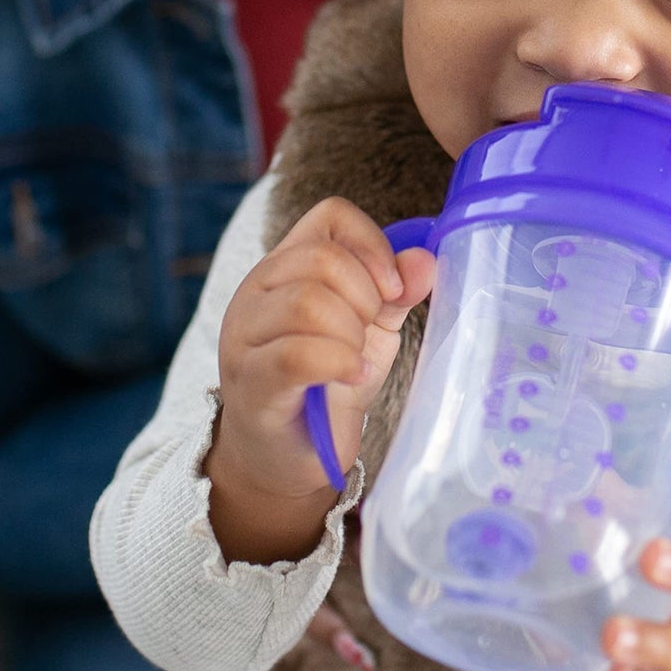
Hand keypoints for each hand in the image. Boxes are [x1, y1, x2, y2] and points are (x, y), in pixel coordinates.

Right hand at [205, 197, 434, 563]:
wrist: (290, 454)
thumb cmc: (327, 382)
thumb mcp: (370, 329)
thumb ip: (395, 292)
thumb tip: (426, 261)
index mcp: (286, 265)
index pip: (331, 216)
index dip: (372, 245)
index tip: (392, 290)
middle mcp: (256, 290)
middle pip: (322, 259)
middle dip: (365, 298)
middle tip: (369, 334)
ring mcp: (244, 336)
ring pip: (307, 302)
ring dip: (350, 334)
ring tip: (356, 359)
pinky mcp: (250, 382)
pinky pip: (296, 354)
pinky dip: (338, 363)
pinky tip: (353, 376)